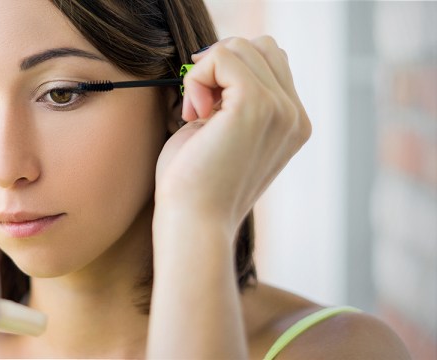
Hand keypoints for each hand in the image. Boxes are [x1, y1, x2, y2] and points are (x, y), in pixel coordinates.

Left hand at [155, 36, 310, 235]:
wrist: (194, 222)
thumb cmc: (195, 185)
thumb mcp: (222, 134)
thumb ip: (231, 98)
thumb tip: (219, 57)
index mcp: (291, 123)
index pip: (270, 61)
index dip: (230, 71)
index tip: (204, 106)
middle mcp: (294, 115)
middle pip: (260, 46)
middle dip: (220, 65)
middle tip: (199, 108)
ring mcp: (280, 109)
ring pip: (239, 47)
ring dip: (205, 73)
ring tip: (196, 114)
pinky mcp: (256, 105)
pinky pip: (222, 56)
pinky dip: (196, 78)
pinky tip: (194, 114)